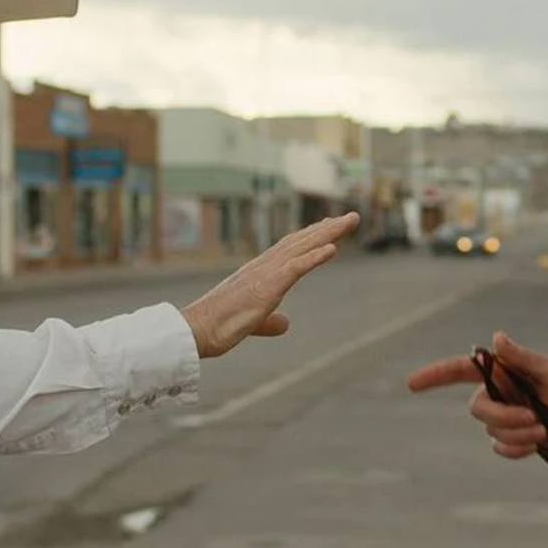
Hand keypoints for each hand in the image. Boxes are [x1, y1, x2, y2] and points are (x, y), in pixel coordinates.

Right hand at [180, 212, 358, 357]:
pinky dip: (314, 257)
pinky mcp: (266, 287)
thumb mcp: (253, 323)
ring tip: (350, 222)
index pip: (290, 249)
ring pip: (302, 247)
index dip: (311, 237)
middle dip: (327, 229)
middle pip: (301, 241)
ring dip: (328, 234)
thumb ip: (270, 322)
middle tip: (350, 217)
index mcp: (260, 273)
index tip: (329, 227)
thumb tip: (286, 324)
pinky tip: (333, 249)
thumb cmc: (219, 326)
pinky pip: (295, 268)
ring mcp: (265, 274)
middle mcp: (264, 266)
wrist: (197, 330)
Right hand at [406, 331, 547, 465]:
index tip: (413, 384)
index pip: (461, 371)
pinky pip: (502, 449)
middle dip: (502, 418)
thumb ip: (521, 358)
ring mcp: (508, 417)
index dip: (436, 375)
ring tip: (544, 430)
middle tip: (533, 420)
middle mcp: (501, 393)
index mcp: (505, 371)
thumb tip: (495, 338)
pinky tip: (539, 444)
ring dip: (517, 434)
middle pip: (476, 409)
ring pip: (491, 432)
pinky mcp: (516, 440)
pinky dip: (518, 449)